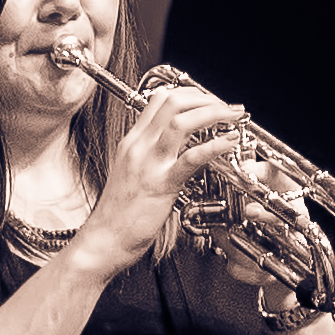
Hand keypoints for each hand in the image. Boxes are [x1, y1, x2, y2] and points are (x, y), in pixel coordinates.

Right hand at [81, 78, 251, 275]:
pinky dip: (215, 145)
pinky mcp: (161, 185)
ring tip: (232, 117)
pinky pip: (191, 158)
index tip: (208, 100)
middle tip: (225, 107)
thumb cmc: (118, 214)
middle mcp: (139, 147)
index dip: (189, 94)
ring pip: (181, 122)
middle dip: (205, 98)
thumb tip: (175, 147)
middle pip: (172, 102)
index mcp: (132, 142)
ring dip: (213, 113)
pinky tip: (229, 142)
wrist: (103, 240)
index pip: (159, 99)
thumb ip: (150, 156)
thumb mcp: (132, 173)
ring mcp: (149, 164)